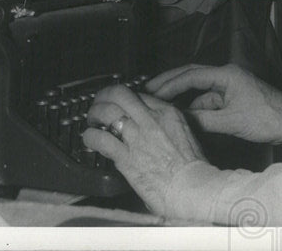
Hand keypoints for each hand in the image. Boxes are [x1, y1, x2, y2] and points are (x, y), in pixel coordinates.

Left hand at [81, 84, 206, 215]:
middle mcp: (150, 119)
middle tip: (99, 104)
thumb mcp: (184, 133)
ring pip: (106, 111)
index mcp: (167, 112)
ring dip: (94, 114)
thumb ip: (166, 124)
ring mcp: (137, 137)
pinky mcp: (126, 157)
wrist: (191, 188)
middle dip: (104, 96)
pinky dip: (90, 137)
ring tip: (92, 121)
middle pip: (119, 93)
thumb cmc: (193, 167)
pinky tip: (89, 140)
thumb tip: (152, 124)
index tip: (118, 104)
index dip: (123, 98)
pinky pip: (100, 139)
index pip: (138, 93)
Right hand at [145, 64, 281, 143]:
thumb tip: (180, 121)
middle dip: (169, 83)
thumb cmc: (266, 118)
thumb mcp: (232, 122)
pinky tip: (180, 114)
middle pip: (191, 75)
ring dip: (180, 95)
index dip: (170, 84)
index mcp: (226, 74)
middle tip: (148, 91)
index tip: (153, 92)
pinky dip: (193, 105)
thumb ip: (204, 120)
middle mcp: (225, 76)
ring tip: (159, 103)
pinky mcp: (231, 97)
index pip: (191, 75)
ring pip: (198, 88)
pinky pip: (206, 99)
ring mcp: (228, 86)